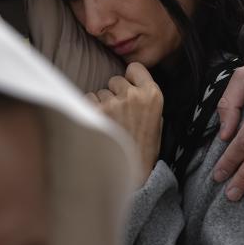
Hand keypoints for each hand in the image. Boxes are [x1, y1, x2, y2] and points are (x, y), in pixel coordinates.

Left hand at [87, 63, 162, 183]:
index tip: (128, 87)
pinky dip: (89, 111)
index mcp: (153, 95)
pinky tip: (99, 127)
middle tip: (119, 114)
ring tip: (110, 125)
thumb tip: (128, 82)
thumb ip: (144, 97)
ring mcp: (113, 104)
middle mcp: (133, 95)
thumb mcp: (156, 119)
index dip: (130, 78)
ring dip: (102, 105)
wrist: (132, 176)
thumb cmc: (144, 148)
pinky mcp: (95, 113)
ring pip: (100, 92)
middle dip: (115, 93)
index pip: (135, 68)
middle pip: (115, 80)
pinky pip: (87, 101)